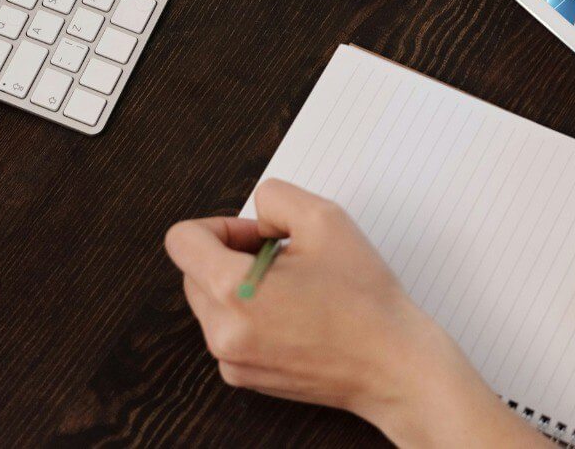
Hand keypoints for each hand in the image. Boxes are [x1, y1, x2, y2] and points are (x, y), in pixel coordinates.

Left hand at [165, 179, 534, 447]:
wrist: (392, 364)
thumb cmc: (364, 296)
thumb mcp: (326, 218)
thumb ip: (275, 197)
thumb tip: (254, 217)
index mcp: (231, 290)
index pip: (182, 239)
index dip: (221, 225)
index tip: (260, 235)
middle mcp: (220, 331)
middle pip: (194, 270)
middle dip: (234, 255)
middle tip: (288, 258)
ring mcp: (230, 359)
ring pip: (211, 301)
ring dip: (243, 285)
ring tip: (297, 289)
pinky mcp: (243, 377)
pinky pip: (229, 330)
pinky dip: (253, 316)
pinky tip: (298, 316)